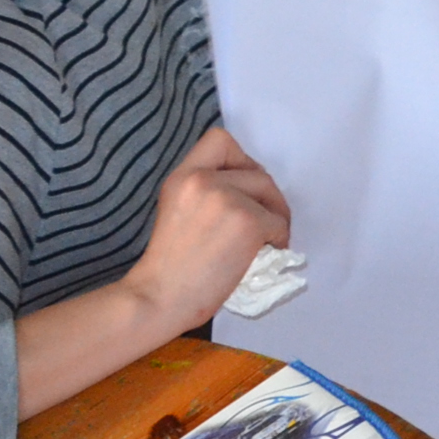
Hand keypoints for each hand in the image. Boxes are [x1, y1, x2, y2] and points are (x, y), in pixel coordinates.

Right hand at [128, 126, 290, 327]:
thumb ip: (205, 190)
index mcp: (181, 176)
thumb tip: (249, 188)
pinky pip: (278, 222)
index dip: (240, 160)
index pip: (219, 140)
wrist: (159, 298)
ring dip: (276, 216)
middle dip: (267, 196)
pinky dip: (279, 238)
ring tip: (267, 239)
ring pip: (270, 194)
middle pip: (256, 171)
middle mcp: (202, 180)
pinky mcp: (248, 221)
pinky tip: (266, 253)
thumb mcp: (178, 209)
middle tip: (267, 220)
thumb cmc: (169, 265)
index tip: (243, 188)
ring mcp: (226, 198)